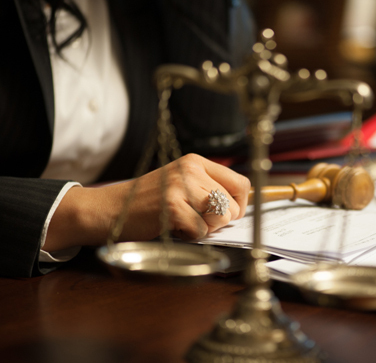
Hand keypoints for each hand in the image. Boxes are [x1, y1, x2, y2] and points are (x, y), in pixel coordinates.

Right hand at [43, 154, 249, 251]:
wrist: (110, 209)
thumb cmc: (148, 202)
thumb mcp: (181, 183)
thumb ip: (209, 188)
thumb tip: (241, 206)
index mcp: (196, 162)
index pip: (242, 183)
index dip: (239, 205)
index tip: (224, 214)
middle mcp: (191, 170)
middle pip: (234, 206)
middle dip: (219, 221)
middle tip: (195, 219)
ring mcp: (181, 187)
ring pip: (221, 218)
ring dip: (205, 228)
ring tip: (183, 221)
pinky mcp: (173, 207)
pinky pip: (202, 231)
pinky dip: (190, 237)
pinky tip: (173, 228)